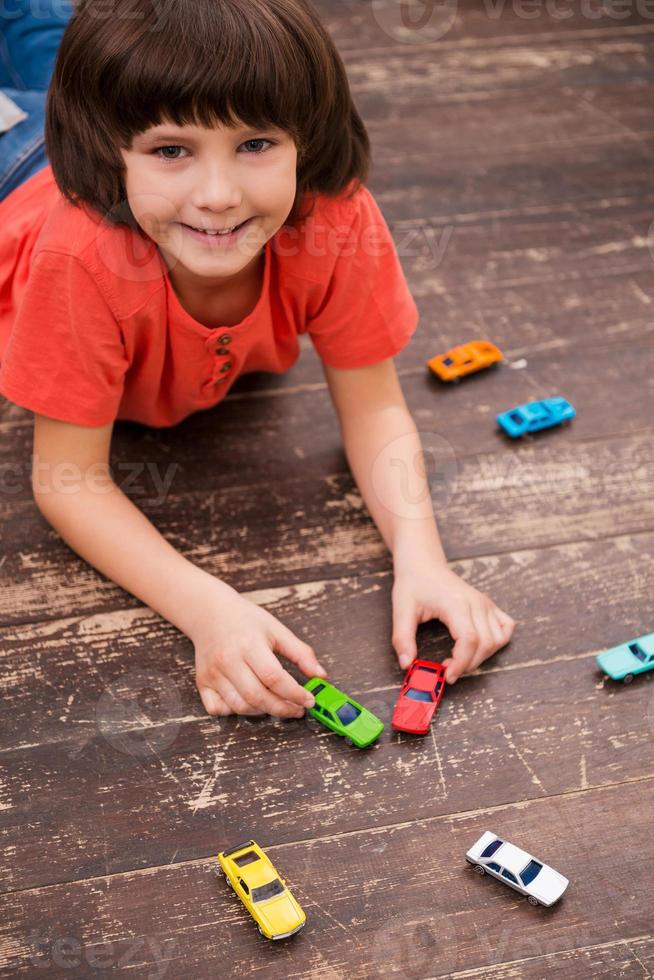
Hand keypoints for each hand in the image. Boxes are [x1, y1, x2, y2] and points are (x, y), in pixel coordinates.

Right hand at [191, 580, 326, 716]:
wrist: (210, 613)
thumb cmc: (246, 620)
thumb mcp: (277, 629)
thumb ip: (301, 653)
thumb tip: (320, 675)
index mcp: (249, 644)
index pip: (274, 677)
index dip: (295, 693)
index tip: (309, 700)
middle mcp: (228, 660)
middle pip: (257, 696)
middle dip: (282, 708)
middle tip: (298, 710)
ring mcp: (213, 673)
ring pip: (240, 706)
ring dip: (263, 711)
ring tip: (278, 704)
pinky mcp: (202, 682)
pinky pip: (218, 709)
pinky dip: (236, 711)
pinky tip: (249, 702)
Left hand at [391, 559, 514, 682]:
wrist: (423, 563)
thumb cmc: (413, 583)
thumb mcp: (400, 610)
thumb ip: (402, 639)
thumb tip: (406, 664)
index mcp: (456, 603)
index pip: (469, 640)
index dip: (461, 663)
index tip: (447, 675)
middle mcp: (476, 602)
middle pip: (485, 644)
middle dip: (468, 664)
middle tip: (448, 670)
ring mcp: (485, 603)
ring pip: (497, 640)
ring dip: (482, 657)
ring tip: (460, 659)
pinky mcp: (488, 605)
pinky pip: (505, 627)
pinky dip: (497, 642)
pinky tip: (479, 646)